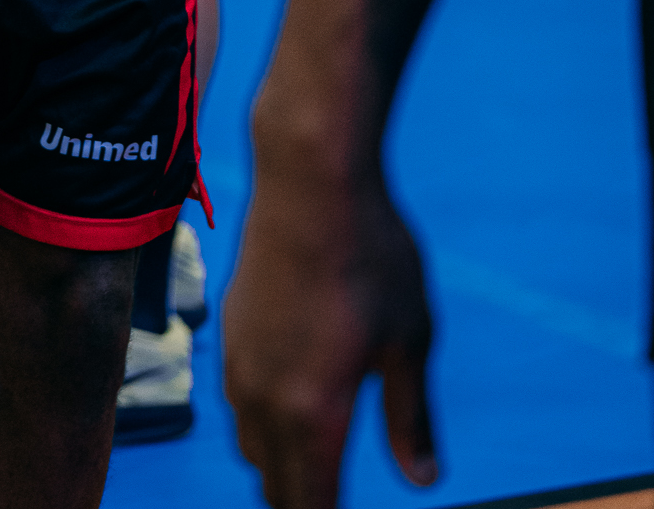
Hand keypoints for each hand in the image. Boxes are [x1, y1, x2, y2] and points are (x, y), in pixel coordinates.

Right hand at [226, 163, 436, 508]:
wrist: (309, 177)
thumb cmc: (371, 254)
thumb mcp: (410, 339)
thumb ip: (411, 416)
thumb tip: (423, 479)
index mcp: (313, 412)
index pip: (312, 507)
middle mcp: (264, 397)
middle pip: (275, 489)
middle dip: (304, 505)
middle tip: (337, 499)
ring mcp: (239, 362)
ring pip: (252, 448)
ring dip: (281, 468)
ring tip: (318, 467)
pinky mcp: (229, 329)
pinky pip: (238, 404)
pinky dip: (263, 424)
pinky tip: (293, 403)